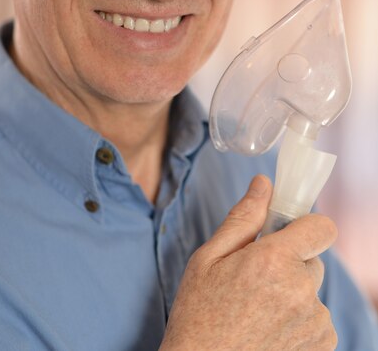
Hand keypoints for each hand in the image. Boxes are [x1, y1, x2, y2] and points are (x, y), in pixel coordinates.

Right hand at [160, 175, 337, 350]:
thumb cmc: (198, 316)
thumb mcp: (208, 259)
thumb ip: (243, 218)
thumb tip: (264, 184)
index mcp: (274, 261)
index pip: (321, 227)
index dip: (306, 226)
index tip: (286, 234)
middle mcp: (301, 291)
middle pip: (311, 259)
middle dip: (288, 263)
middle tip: (254, 279)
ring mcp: (314, 322)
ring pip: (311, 290)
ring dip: (292, 293)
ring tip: (256, 310)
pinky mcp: (320, 347)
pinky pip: (315, 318)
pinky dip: (298, 320)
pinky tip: (267, 329)